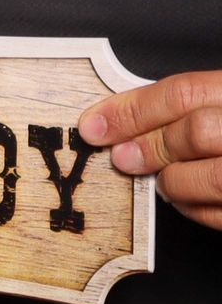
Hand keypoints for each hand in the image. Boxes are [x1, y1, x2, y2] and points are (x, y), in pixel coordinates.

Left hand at [82, 70, 221, 228]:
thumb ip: (196, 106)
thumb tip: (125, 118)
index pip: (182, 93)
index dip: (129, 110)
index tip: (93, 126)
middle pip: (195, 131)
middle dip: (149, 147)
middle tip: (123, 158)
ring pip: (212, 177)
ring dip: (175, 182)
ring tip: (164, 179)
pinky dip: (198, 210)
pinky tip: (190, 200)